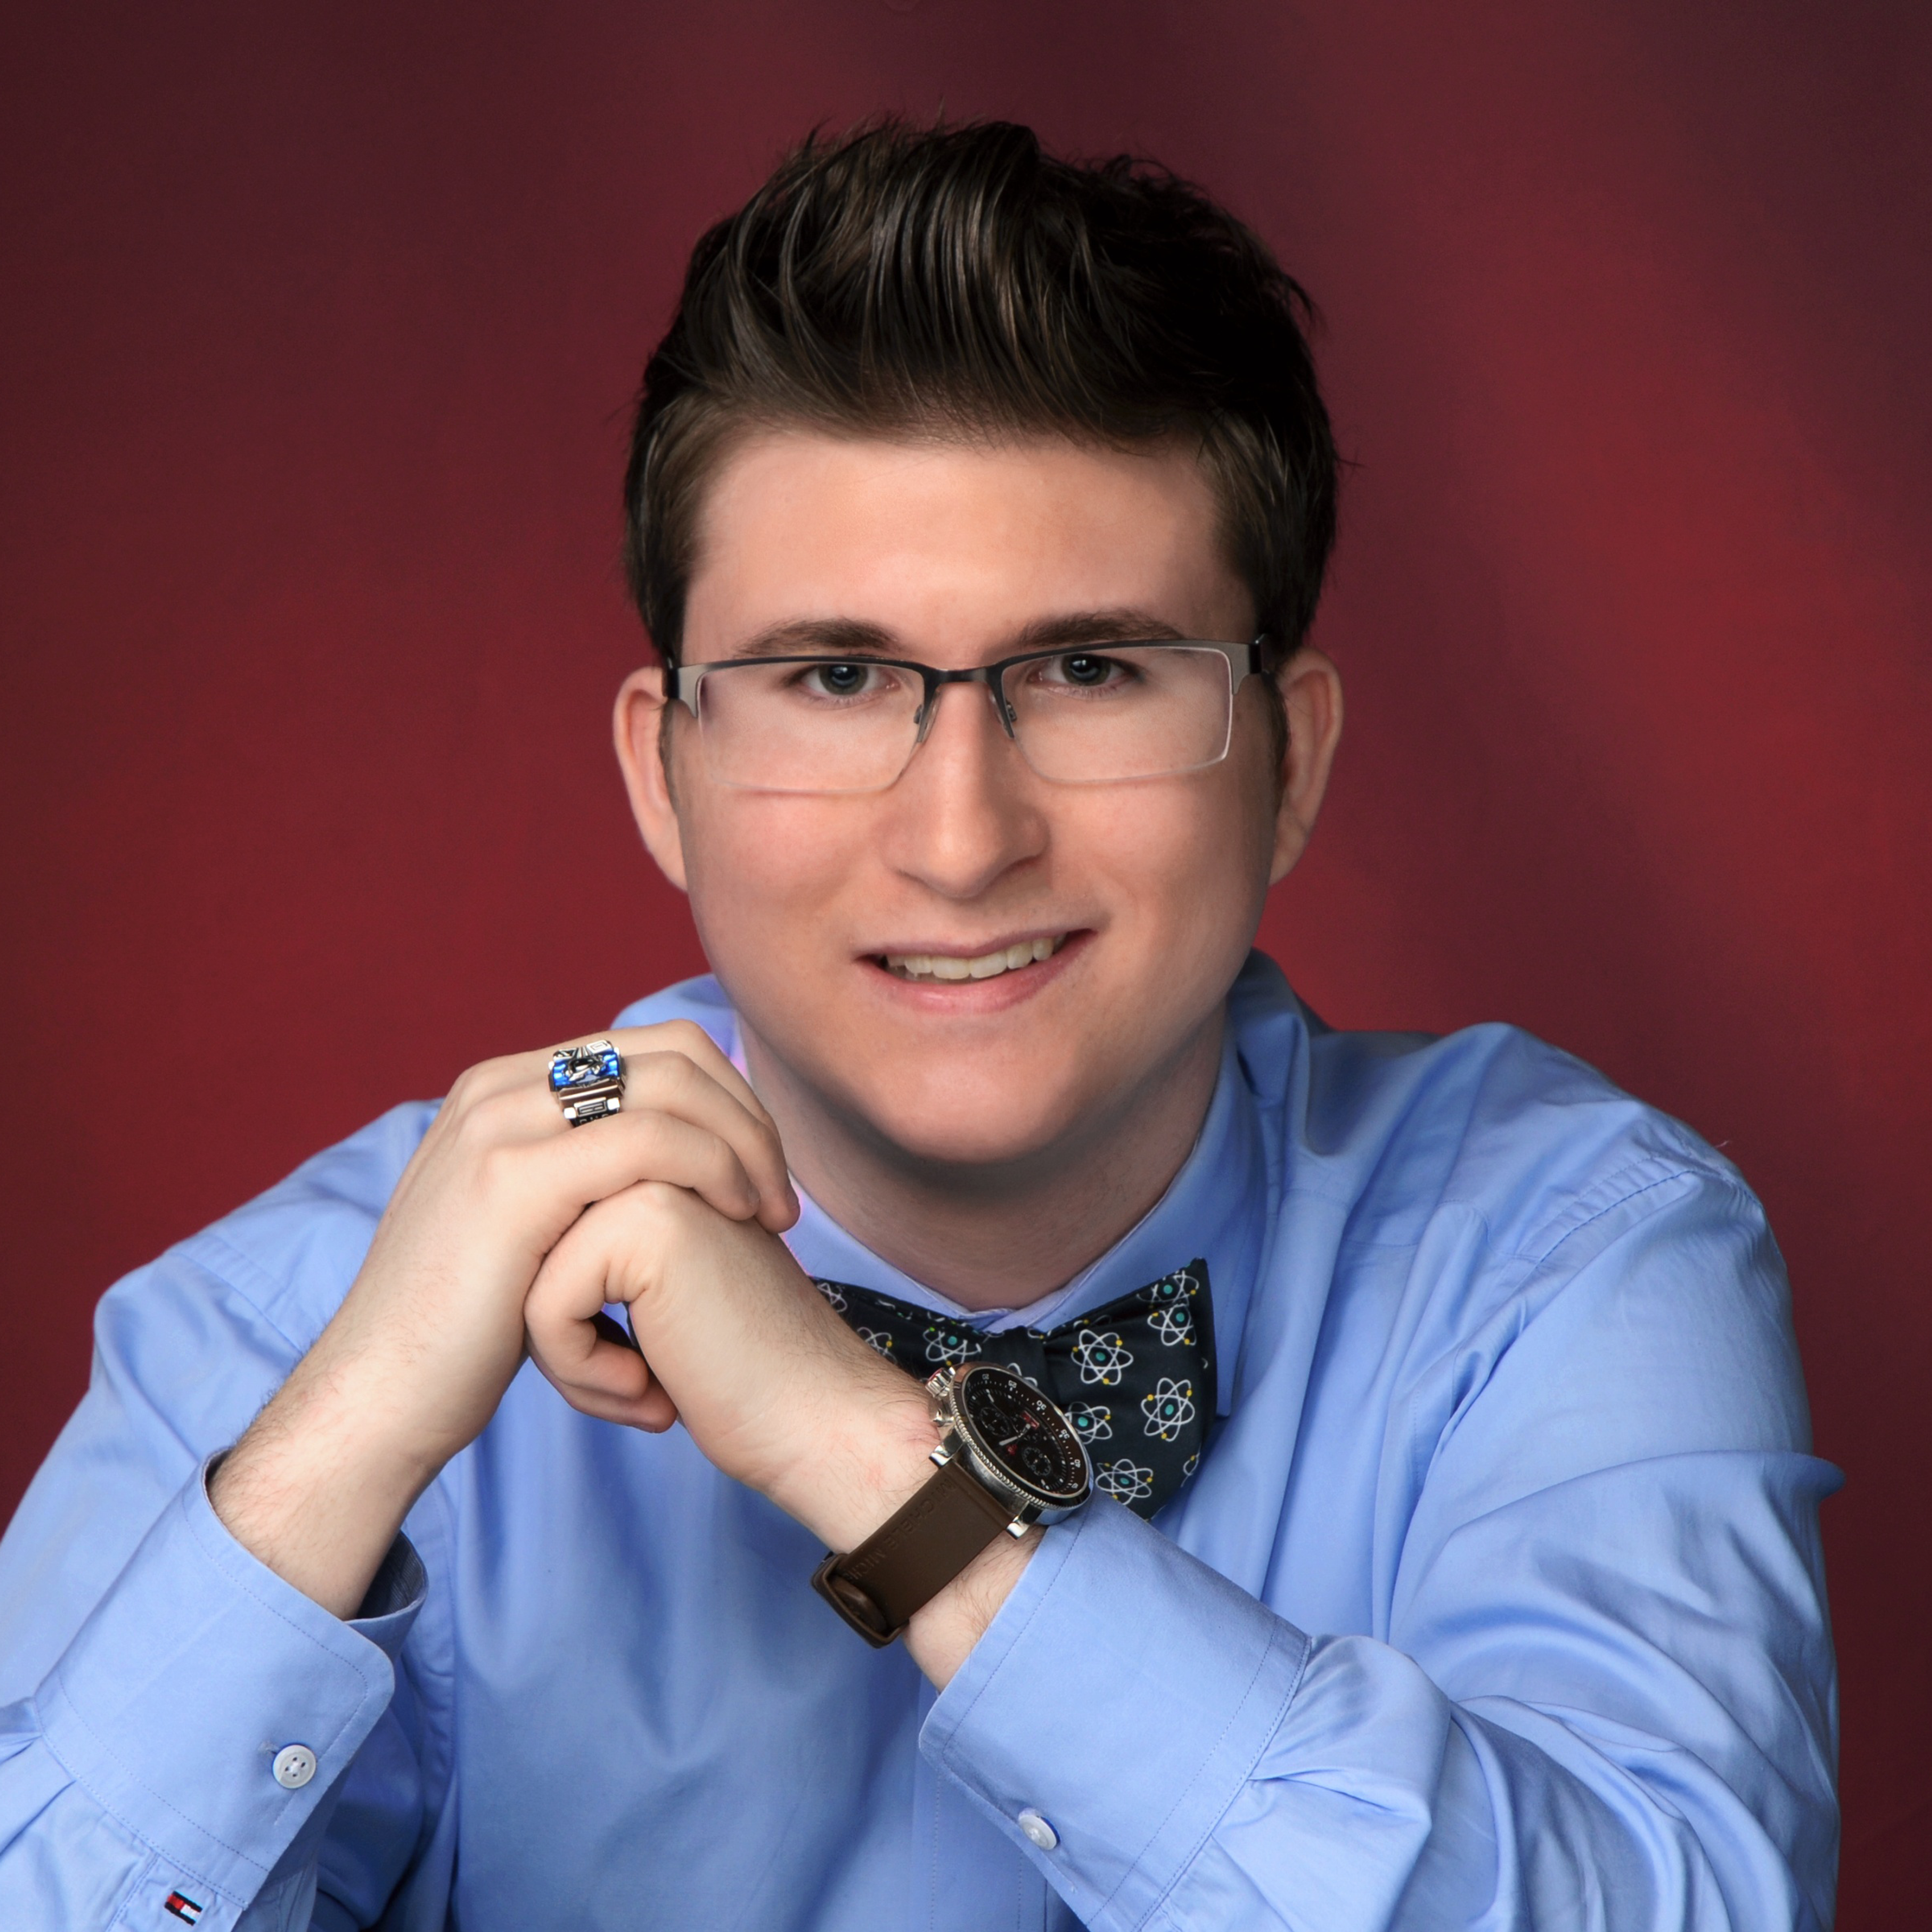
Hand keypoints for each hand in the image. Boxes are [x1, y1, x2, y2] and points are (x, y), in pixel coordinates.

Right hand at [212, 1021, 794, 1615]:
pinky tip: (737, 1220)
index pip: (652, 1047)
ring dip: (744, 1145)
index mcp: (504, 1088)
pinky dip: (715, 1170)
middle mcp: (498, 1087)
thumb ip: (578, 1176)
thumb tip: (662, 1155)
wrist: (380, 1399)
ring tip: (772, 1216)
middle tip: (781, 1195)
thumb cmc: (464, 1335)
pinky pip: (650, 1142)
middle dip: (747, 1115)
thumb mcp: (527, 1228)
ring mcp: (498, 1125)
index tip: (763, 1171)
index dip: (728, 1098)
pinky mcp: (512, 1181)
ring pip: (671, 1087)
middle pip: (671, 1051)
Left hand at [523, 1184, 1037, 1683]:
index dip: (572, 1321)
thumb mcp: (651, 1295)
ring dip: (572, 1359)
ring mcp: (652, 1173)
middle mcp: (654, 1149)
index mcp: (657, 1158)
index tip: (648, 1360)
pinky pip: (545, 1306)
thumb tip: (511, 1258)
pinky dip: (582, 1370)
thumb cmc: (735, 1374)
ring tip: (643, 1386)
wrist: (817, 1417)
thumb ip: (591, 1253)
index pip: (542, 1237)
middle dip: (564, 1335)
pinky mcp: (644, 1219)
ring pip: (528, 1276)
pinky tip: (653, 1392)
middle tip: (640, 1379)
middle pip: (529, 1253)